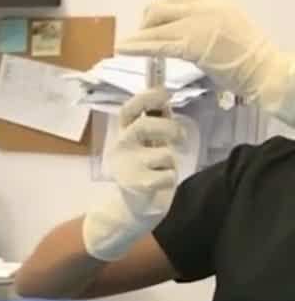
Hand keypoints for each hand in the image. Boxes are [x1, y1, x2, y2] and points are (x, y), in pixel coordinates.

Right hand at [82, 87, 184, 261]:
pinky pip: (167, 174)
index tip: (164, 92)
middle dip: (169, 128)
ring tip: (162, 169)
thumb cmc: (144, 170)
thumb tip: (165, 101)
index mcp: (124, 134)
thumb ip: (156, 124)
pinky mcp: (137, 184)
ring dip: (171, 162)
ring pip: (163, 153)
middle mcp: (121, 147)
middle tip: (179, 137)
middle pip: (144, 125)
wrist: (131, 208)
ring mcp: (127, 166)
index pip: (129, 110)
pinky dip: (169, 178)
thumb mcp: (148, 144)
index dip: (145, 97)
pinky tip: (159, 183)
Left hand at [119, 0, 294, 121]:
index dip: (158, 12)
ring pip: (155, 26)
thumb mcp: (225, 22)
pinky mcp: (190, 45)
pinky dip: (137, 47)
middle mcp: (203, 6)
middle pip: (159, 8)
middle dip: (146, 23)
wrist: (263, 67)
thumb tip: (175, 25)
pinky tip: (122, 49)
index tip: (152, 23)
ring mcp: (196, 24)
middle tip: (142, 38)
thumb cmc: (246, 52)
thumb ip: (201, 19)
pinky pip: (156, 44)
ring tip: (124, 46)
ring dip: (138, 37)